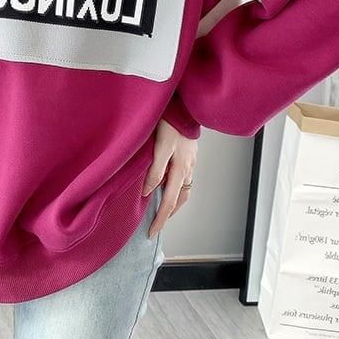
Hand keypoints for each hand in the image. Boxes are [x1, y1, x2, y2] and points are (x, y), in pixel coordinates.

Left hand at [142, 118, 197, 238]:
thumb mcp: (160, 147)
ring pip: (182, 189)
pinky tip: (166, 183)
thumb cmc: (170, 124)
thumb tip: (148, 192)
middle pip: (180, 199)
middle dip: (168, 213)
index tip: (151, 232)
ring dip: (173, 200)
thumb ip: (155, 170)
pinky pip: (182, 178)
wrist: (184, 107)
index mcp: (181, 170)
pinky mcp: (188, 155)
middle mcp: (188, 169)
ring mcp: (190, 162)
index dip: (161, 219)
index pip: (170, 202)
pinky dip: (175, 186)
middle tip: (156, 223)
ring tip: (160, 207)